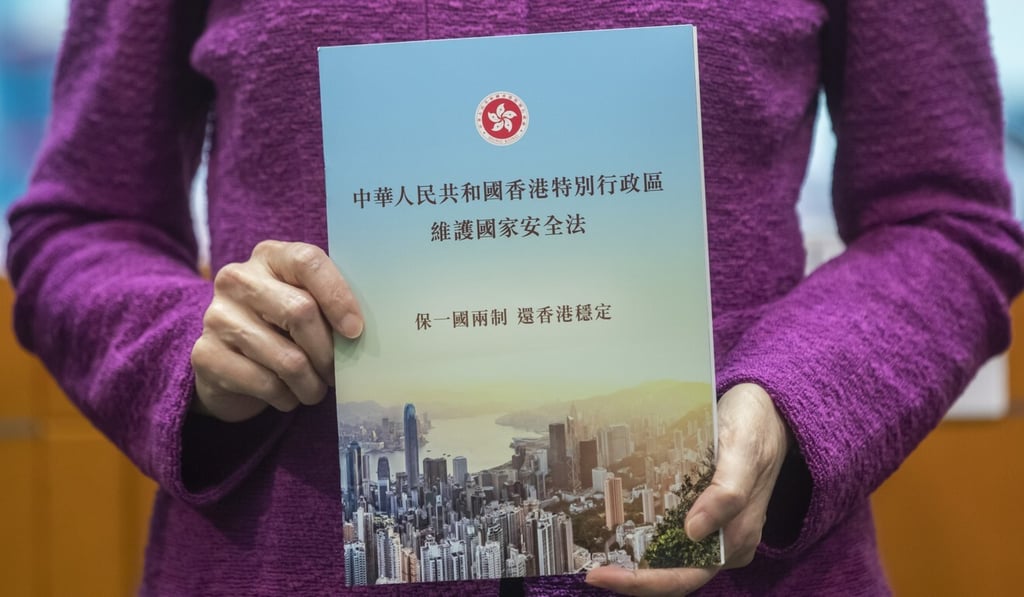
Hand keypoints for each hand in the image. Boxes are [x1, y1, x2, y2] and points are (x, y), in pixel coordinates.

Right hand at [190, 240, 362, 421]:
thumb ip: (330, 306)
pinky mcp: (205, 355)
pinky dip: (286, 397)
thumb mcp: (307, 306)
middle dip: (328, 352)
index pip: (308, 262)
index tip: (355, 331)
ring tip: (314, 389)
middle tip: (336, 373)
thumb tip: (362, 332)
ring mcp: (216, 316)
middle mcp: (237, 279)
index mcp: (270, 257)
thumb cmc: (282, 331)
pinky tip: (287, 395)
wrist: (227, 364)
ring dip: (311, 384)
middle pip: (300, 311)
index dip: (337, 296)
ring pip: (287, 357)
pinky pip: (265, 383)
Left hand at [584, 383, 790, 595]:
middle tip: (592, 571)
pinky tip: (620, 531)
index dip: (644, 581)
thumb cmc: (756, 427)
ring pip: (671, 558)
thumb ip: (728, 491)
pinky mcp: (704, 512)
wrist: (767, 411)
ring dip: (637, 562)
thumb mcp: (744, 450)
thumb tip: (694, 532)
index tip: (604, 574)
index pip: (686, 575)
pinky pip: (672, 535)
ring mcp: (716, 528)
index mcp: (738, 536)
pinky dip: (646, 540)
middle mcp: (726, 540)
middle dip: (633, 577)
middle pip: (675, 574)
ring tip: (598, 556)